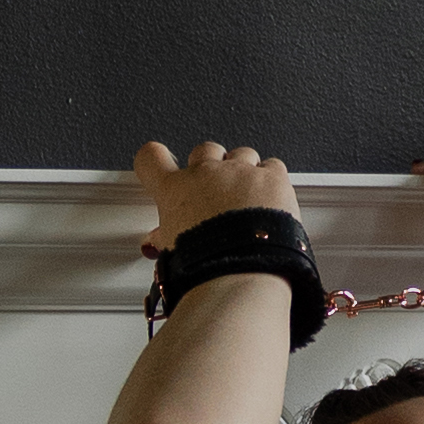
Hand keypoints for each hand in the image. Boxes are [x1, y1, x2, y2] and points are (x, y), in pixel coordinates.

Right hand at [132, 134, 299, 251]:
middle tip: (214, 193)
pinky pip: (272, 166)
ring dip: (243, 171)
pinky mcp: (272, 178)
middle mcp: (206, 174)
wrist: (240, 272)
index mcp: (174, 190)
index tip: (160, 165)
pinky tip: (270, 200)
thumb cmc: (205, 264)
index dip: (154, 160)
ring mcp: (240, 172)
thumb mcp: (171, 254)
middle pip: (204, 151)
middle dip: (209, 167)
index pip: (151, 158)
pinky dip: (271, 179)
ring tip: (247, 201)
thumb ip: (165, 238)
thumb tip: (159, 241)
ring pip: (241, 154)